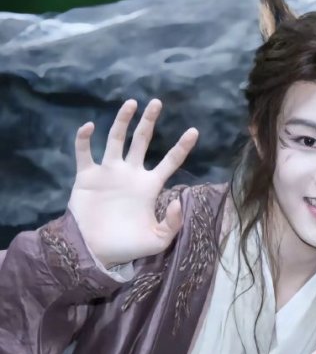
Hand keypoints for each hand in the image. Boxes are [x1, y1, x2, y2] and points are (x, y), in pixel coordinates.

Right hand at [67, 99, 199, 267]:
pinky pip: (84, 152)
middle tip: (157, 102)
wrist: (95, 251)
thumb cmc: (128, 246)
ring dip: (122, 121)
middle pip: (142, 141)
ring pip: (116, 139)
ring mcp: (108, 172)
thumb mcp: (158, 239)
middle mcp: (130, 174)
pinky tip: (89, 126)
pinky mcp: (87, 176)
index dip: (182, 147)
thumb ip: (173, 223)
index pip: (170, 161)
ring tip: (131, 103)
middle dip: (149, 121)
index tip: (194, 131)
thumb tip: (178, 201)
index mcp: (150, 186)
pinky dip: (84, 139)